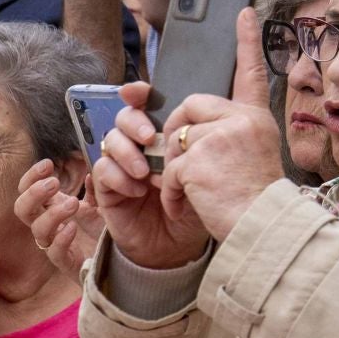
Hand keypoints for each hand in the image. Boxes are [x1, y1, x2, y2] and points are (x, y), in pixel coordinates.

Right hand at [14, 159, 103, 278]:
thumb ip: (94, 189)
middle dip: (34, 193)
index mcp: (51, 207)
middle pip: (22, 209)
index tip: (48, 164)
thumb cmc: (103, 228)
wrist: (121, 258)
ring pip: (37, 231)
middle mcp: (48, 225)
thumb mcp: (101, 203)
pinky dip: (61, 239)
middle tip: (55, 183)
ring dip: (52, 214)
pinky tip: (74, 227)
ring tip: (74, 203)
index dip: (31, 177)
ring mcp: (55, 244)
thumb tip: (91, 172)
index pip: (27, 189)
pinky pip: (55, 253)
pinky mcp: (67, 263)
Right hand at [90, 83, 213, 270]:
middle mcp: (138, 147)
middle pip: (123, 116)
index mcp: (161, 136)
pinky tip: (137, 190)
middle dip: (133, 121)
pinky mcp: (108, 189)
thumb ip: (216, 136)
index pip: (144, 104)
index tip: (141, 91)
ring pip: (109, 140)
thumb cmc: (196, 205)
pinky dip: (119, 177)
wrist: (181, 247)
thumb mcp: (212, 169)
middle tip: (148, 137)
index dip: (138, 93)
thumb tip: (236, 90)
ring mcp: (121, 167)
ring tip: (146, 172)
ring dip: (127, 152)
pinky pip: (102, 171)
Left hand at [159, 9, 285, 241]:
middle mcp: (242, 120)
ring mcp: (220, 136)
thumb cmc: (256, 203)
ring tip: (197, 193)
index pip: (250, 73)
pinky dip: (171, 192)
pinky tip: (188, 205)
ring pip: (176, 140)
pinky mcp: (198, 156)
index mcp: (256, 118)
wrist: (263, 230)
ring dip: (175, 171)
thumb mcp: (253, 157)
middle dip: (178, 135)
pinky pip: (169, 168)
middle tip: (187, 167)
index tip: (244, 12)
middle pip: (190, 108)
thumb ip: (230, 134)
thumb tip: (191, 127)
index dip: (246, 41)